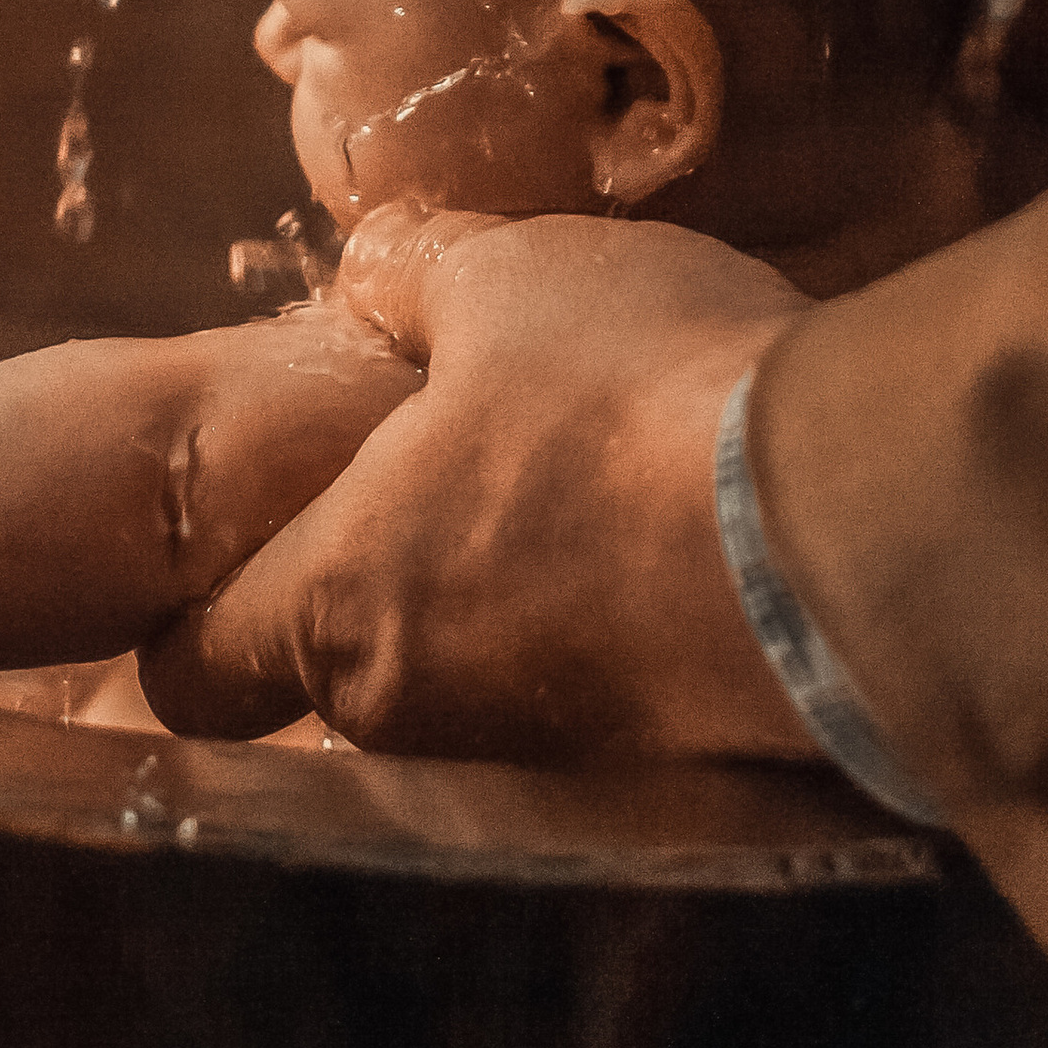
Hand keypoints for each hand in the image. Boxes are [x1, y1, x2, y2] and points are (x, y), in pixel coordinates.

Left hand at [139, 206, 813, 759]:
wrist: (854, 536)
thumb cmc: (637, 400)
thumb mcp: (509, 278)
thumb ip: (417, 276)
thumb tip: (374, 271)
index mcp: (335, 606)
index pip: (194, 667)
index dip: (201, 601)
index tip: (241, 537)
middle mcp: (420, 716)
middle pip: (338, 674)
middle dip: (373, 585)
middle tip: (435, 476)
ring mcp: (546, 760)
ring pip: (472, 689)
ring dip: (504, 603)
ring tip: (576, 485)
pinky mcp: (667, 776)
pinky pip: (597, 701)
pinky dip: (612, 634)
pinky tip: (671, 543)